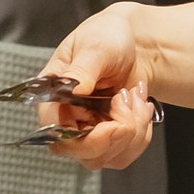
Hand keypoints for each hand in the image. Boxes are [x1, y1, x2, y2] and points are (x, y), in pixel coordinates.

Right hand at [25, 1, 159, 170]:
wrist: (134, 42)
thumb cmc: (107, 36)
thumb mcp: (95, 47)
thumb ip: (82, 69)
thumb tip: (73, 89)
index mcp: (52, 96)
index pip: (55, 134)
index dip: (85, 139)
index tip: (114, 124)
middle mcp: (66, 118)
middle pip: (83, 152)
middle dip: (117, 133)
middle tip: (129, 100)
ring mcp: (88, 131)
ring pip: (108, 157)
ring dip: (133, 129)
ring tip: (136, 96)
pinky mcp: (109, 138)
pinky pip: (125, 153)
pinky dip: (141, 133)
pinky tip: (140, 106)